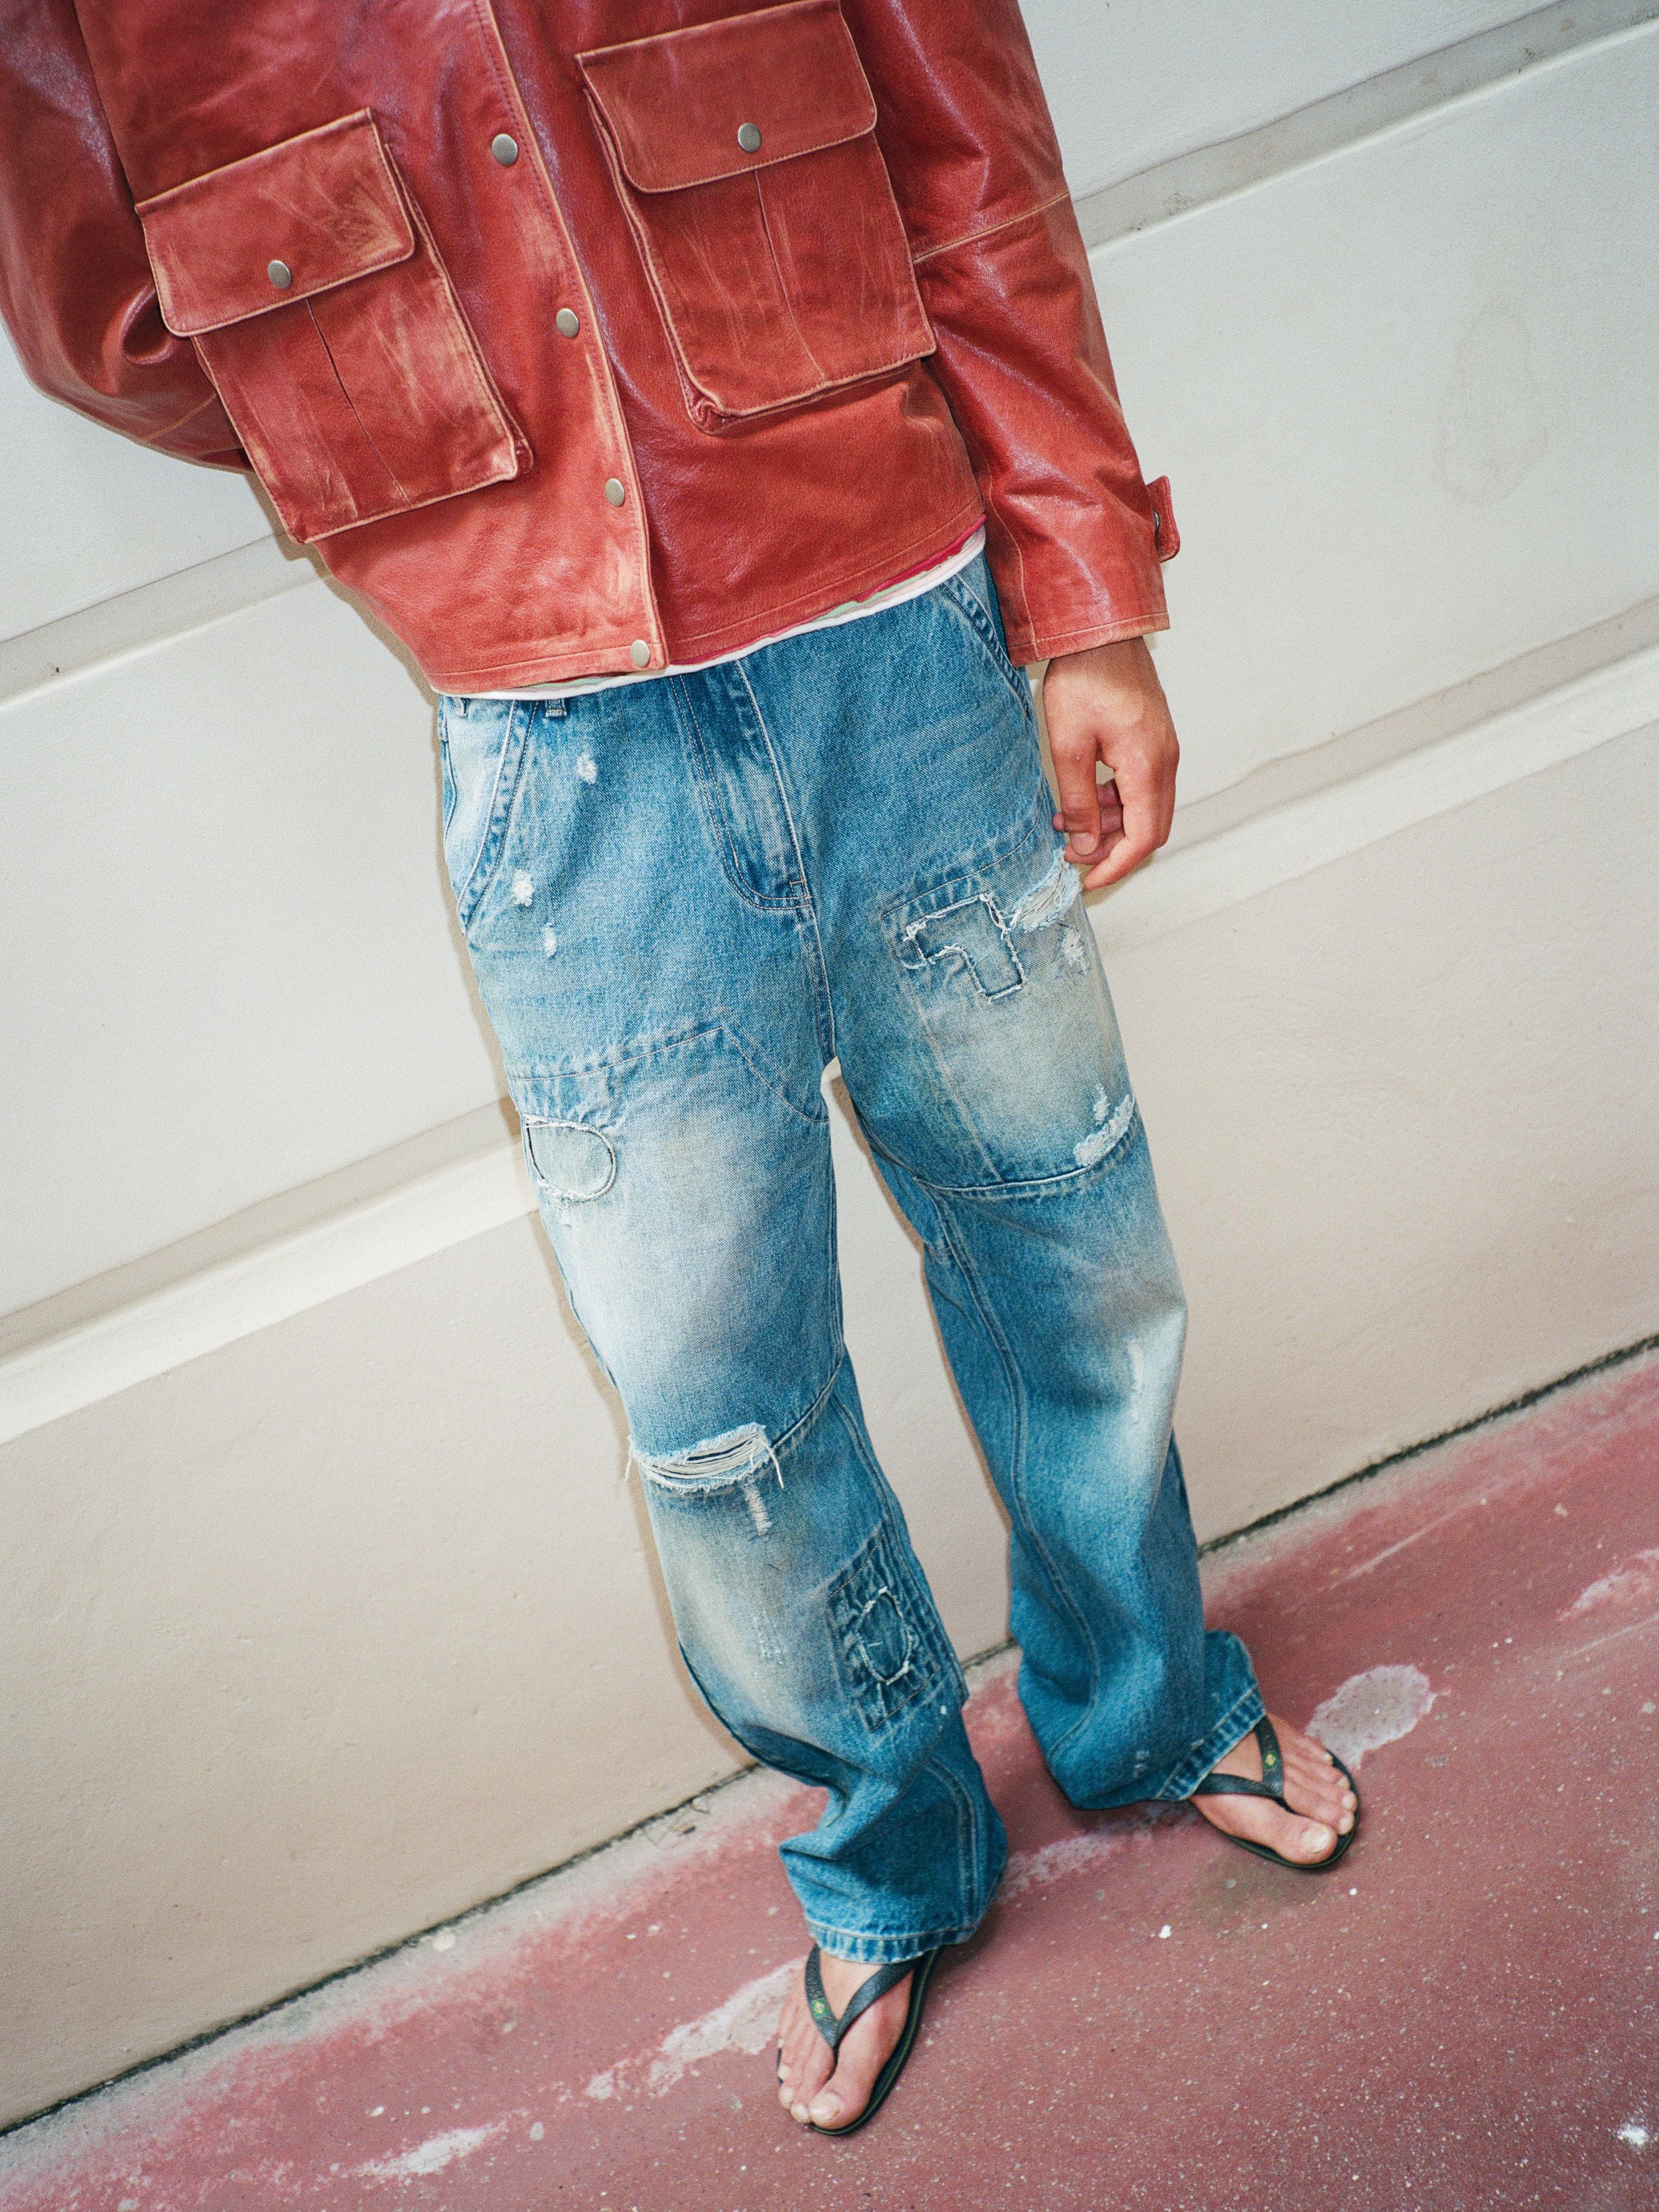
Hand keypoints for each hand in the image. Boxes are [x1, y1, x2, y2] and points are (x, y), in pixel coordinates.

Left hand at [1042, 637, 1178, 889]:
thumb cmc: (1086, 678)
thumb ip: (1079, 800)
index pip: (1143, 837)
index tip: (1090, 881)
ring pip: (1144, 808)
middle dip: (1111, 849)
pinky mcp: (1153, 740)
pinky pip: (1140, 786)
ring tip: (1064, 823)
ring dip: (1108, 824)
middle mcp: (1165, 761)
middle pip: (1149, 828)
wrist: (1101, 632)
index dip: (1117, 866)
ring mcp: (1163, 750)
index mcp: (1147, 767)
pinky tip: (1081, 797)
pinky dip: (1113, 801)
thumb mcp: (1069, 746)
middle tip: (1072, 856)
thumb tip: (1084, 844)